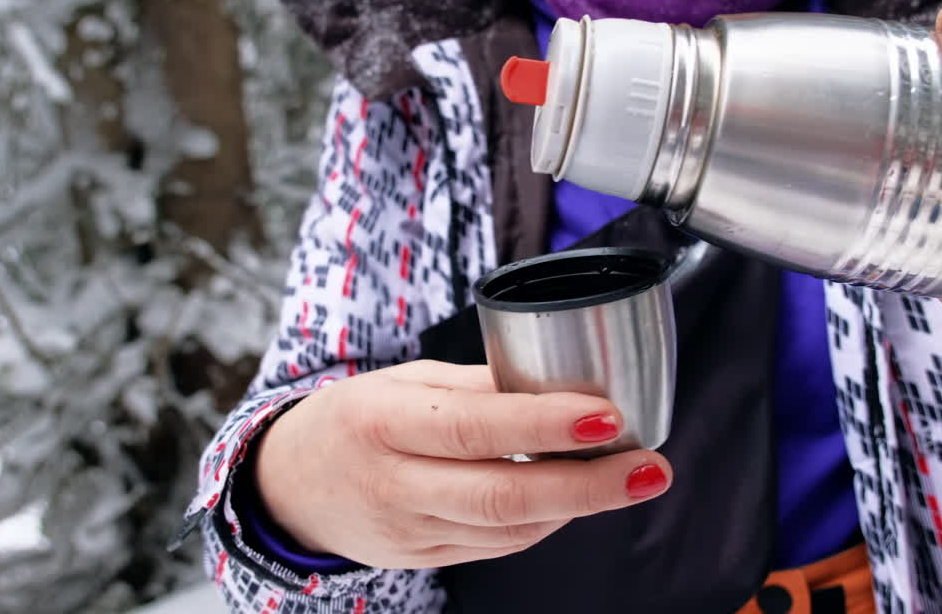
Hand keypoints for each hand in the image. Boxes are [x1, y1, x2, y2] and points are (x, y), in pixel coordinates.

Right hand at [254, 360, 671, 568]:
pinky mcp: (423, 560)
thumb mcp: (404, 381)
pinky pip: (496, 547)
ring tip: (632, 476)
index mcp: (382, 421)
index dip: (544, 425)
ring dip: (578, 505)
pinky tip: (576, 497)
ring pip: (507, 530)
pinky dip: (546, 522)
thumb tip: (560, 384)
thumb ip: (478, 385)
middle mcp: (393, 482)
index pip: (473, 426)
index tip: (608, 415)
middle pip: (500, 496)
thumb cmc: (357, 417)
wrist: (291, 485)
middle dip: (587, 486)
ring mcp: (408, 531)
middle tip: (650, 467)